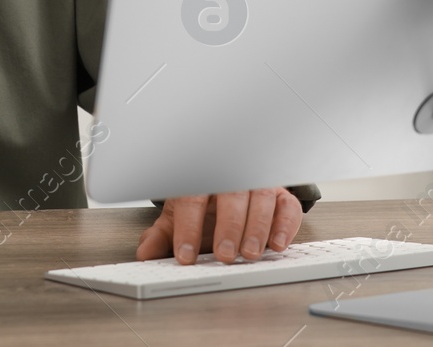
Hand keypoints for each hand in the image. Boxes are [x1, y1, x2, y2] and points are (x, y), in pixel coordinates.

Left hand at [135, 188, 303, 264]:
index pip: (191, 198)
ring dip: (257, 227)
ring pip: (261, 199)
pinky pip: (287, 206)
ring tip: (249, 253)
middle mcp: (231, 176)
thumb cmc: (204, 200)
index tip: (185, 254)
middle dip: (228, 226)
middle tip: (224, 255)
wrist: (231, 179)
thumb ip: (163, 234)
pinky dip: (285, 225)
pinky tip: (277, 244)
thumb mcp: (179, 213)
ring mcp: (258, 183)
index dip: (188, 227)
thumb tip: (145, 253)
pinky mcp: (281, 195)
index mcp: (200, 178)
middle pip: (230, 195)